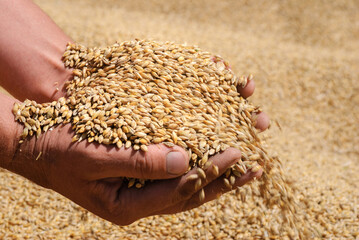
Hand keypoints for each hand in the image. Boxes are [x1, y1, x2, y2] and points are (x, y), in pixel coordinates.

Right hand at [6, 78, 268, 224]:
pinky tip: (212, 153)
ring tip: (246, 165)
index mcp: (127, 207)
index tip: (237, 154)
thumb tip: (186, 161)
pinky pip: (174, 172)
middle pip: (190, 193)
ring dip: (216, 173)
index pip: (179, 192)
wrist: (38, 146)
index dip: (209, 174)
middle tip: (255, 166)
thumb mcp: (95, 157)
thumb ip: (139, 162)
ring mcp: (139, 189)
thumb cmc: (61, 150)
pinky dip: (196, 162)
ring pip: (186, 184)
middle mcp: (138, 202)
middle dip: (223, 180)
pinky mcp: (138, 173)